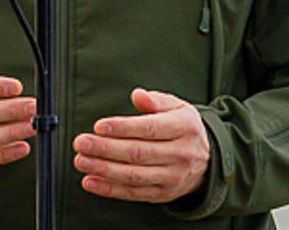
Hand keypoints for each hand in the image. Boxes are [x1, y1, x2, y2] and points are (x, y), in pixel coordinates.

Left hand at [74, 88, 210, 203]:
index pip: (150, 128)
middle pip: (138, 153)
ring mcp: (172, 176)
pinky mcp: (163, 194)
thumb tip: (138, 95)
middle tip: (81, 143)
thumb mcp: (178, 108)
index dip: (123, 128)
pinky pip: (133, 193)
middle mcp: (181, 153)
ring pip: (133, 175)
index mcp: (184, 128)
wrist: (207, 161)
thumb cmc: (184, 130)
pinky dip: (109, 189)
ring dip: (103, 169)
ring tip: (81, 160)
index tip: (99, 126)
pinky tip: (90, 180)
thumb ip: (156, 101)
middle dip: (105, 148)